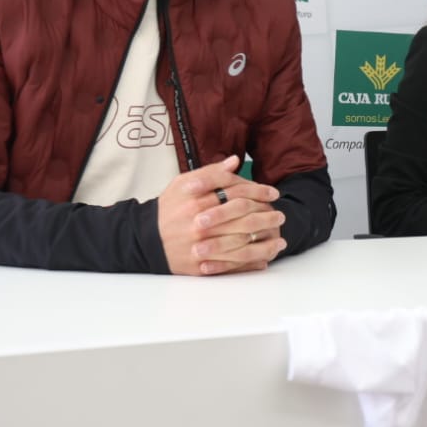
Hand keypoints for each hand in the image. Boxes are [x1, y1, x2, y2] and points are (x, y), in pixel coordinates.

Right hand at [157, 155, 287, 274]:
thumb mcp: (182, 184)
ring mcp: (200, 246)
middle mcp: (199, 223)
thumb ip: (210, 173)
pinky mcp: (200, 265)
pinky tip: (265, 259)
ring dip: (264, 241)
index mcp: (195, 200)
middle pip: (241, 217)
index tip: (273, 193)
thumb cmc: (168, 209)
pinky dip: (250, 263)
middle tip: (281, 216)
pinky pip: (230, 265)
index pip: (234, 191)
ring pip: (240, 243)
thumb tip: (235, 160)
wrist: (145, 239)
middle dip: (266, 216)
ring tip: (281, 239)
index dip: (257, 191)